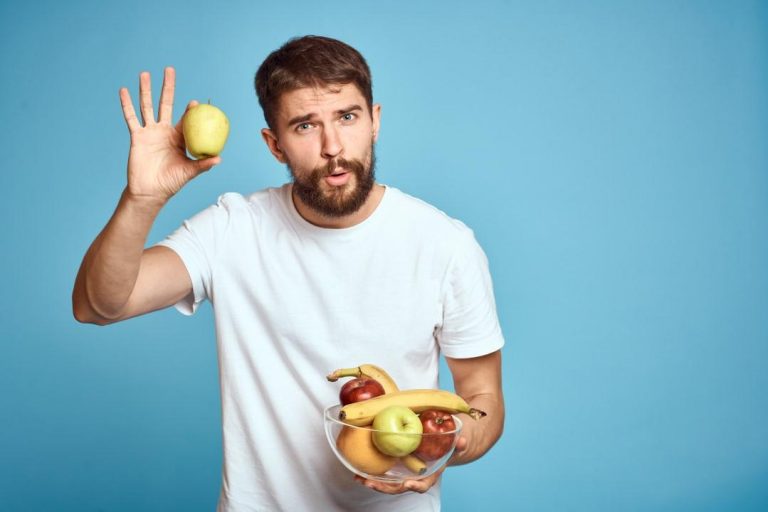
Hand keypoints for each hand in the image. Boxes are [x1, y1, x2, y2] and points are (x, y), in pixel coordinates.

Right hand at [119, 67, 219, 203]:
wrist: (150, 191)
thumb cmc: (172, 182)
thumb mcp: (189, 172)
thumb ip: (203, 165)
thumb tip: (220, 159)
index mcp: (179, 137)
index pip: (186, 119)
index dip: (190, 110)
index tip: (196, 102)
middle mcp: (164, 131)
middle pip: (165, 103)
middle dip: (168, 87)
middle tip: (169, 69)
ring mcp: (150, 132)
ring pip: (147, 106)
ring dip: (146, 89)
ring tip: (145, 73)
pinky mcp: (137, 136)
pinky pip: (131, 118)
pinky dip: (127, 104)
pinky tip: (124, 90)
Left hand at [353, 436, 467, 494]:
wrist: (445, 442)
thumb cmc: (451, 444)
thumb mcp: (457, 442)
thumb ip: (460, 443)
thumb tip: (463, 440)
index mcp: (431, 474)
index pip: (423, 484)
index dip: (415, 486)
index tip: (408, 484)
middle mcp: (416, 476)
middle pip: (400, 486)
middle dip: (384, 487)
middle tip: (370, 483)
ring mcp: (405, 472)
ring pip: (389, 482)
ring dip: (374, 482)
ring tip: (359, 478)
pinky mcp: (398, 465)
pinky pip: (385, 471)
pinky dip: (372, 472)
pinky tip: (359, 469)